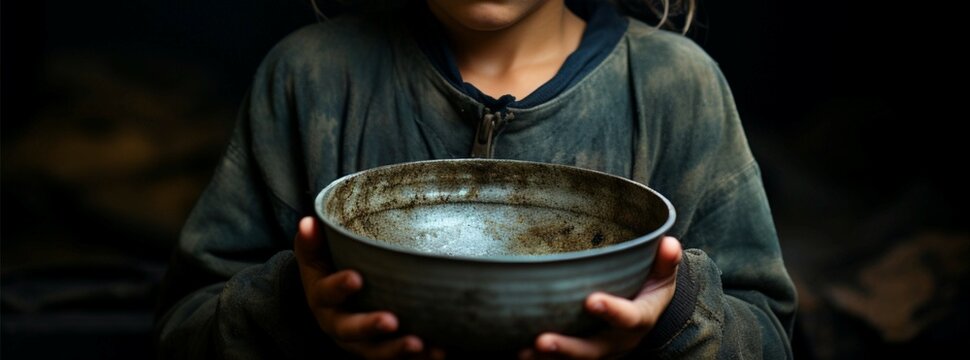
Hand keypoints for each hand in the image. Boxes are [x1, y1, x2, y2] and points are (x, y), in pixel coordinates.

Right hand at [294, 216, 443, 358]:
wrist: (331, 303)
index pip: (327, 293)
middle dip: (371, 326)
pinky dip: (418, 359)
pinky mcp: (380, 350)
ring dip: (397, 350)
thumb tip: (309, 222)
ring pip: (375, 352)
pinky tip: (438, 352)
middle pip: (351, 331)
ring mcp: (360, 342)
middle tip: (391, 321)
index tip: (356, 278)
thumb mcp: (315, 256)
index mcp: (322, 299)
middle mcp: (338, 324)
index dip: (339, 287)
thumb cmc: (327, 270)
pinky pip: (396, 359)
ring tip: (420, 345)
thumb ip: (311, 241)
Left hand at [519, 236, 682, 359]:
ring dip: (549, 359)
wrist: (649, 313)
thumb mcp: (663, 274)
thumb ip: (666, 262)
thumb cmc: (651, 286)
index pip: (629, 317)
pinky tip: (518, 353)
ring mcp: (601, 351)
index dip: (612, 311)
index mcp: (641, 318)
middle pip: (595, 349)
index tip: (591, 300)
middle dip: (568, 348)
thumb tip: (669, 243)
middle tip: (543, 340)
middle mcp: (620, 341)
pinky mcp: (586, 354)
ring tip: (524, 352)